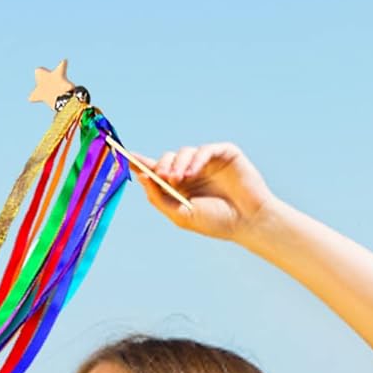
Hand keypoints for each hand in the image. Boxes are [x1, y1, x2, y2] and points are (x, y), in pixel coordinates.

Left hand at [129, 142, 278, 243]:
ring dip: (178, 164)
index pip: (155, 171)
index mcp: (179, 188)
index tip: (124, 155)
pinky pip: (205, 150)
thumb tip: (142, 177)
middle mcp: (191, 172)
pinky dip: (196, 159)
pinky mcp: (224, 154)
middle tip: (164, 178)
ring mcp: (208, 162)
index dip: (140, 162)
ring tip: (179, 180)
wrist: (248, 222)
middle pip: (167, 159)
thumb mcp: (182, 215)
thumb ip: (160, 198)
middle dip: (161, 166)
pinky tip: (194, 172)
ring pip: (184, 152)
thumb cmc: (217, 222)